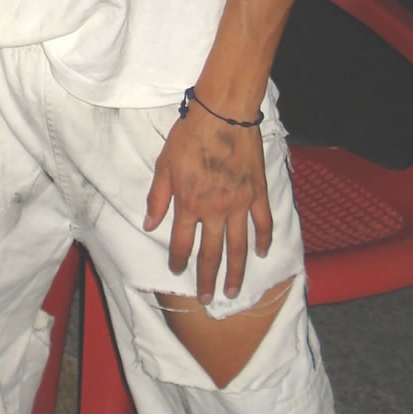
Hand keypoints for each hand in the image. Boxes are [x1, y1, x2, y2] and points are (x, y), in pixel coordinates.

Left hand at [144, 99, 271, 302]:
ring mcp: (239, 204)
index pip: (183, 243)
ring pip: (239, 247)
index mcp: (189, 204)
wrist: (223, 114)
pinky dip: (264, 240)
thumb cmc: (189, 136)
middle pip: (211, 254)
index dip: (179, 261)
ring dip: (236, 272)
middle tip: (208, 299)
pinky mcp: (258, 193)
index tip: (177, 272)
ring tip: (233, 291)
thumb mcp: (164, 164)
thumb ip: (158, 197)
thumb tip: (149, 224)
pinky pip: (263, 223)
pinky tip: (262, 254)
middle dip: (207, 279)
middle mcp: (214, 211)